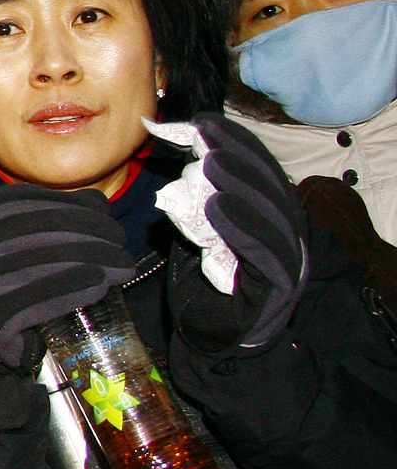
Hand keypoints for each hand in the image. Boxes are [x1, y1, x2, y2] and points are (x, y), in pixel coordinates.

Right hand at [0, 185, 136, 369]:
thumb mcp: (4, 236)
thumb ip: (43, 216)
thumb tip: (98, 202)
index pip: (26, 201)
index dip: (70, 204)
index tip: (103, 212)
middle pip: (41, 230)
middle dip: (91, 232)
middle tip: (120, 242)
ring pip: (47, 263)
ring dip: (94, 261)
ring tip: (121, 266)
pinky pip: (44, 298)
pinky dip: (77, 289)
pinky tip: (100, 285)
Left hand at [177, 113, 307, 350]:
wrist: (217, 345)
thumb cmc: (206, 289)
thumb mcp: (197, 237)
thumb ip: (194, 205)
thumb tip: (182, 164)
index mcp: (272, 217)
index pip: (259, 171)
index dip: (235, 144)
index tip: (204, 123)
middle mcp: (287, 234)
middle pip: (268, 187)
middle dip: (237, 157)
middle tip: (207, 138)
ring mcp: (288, 260)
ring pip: (269, 214)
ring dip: (238, 184)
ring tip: (211, 163)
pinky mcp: (278, 286)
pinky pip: (262, 251)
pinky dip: (240, 225)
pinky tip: (217, 206)